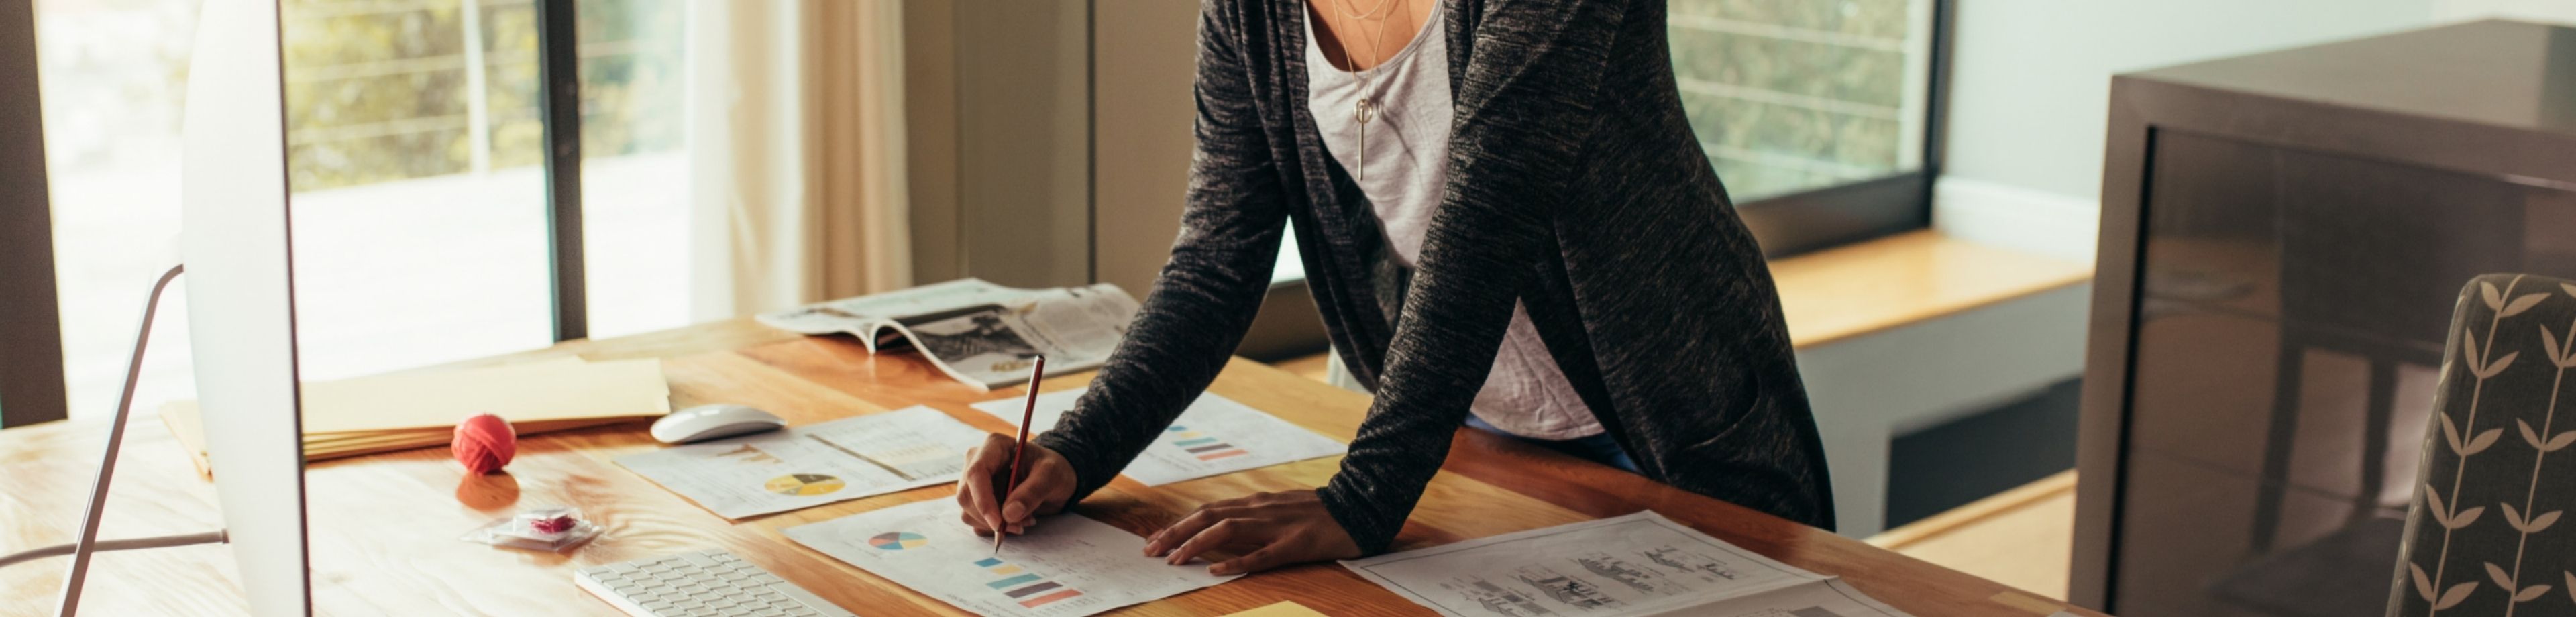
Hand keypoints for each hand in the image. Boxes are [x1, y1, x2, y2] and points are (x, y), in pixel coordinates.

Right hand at [955, 433, 1075, 535]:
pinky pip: (974, 519)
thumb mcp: (1051, 475)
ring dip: (994, 524)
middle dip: (991, 517)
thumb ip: (1032, 492)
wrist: (1054, 479)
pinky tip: (1015, 521)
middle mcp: (978, 461)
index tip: (998, 523)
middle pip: (967, 495)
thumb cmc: (1053, 469)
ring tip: (1023, 521)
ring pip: (968, 510)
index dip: (983, 500)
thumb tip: (1008, 514)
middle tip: (1020, 525)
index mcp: (995, 446)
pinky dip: (993, 527)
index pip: (976, 473)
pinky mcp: (976, 499)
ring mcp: (974, 481)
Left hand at [1143, 489, 1360, 575]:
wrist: (1361, 505)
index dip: (1180, 525)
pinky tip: (1217, 570)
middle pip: (1210, 517)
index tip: (1156, 539)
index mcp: (1257, 503)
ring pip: (1229, 531)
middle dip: (1176, 533)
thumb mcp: (1282, 509)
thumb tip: (1223, 529)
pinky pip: (1263, 555)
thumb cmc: (1321, 512)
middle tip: (1150, 551)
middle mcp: (1262, 510)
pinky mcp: (1297, 544)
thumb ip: (1255, 517)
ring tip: (1175, 560)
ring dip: (1197, 544)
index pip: (1209, 511)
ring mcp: (1279, 526)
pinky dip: (1237, 562)